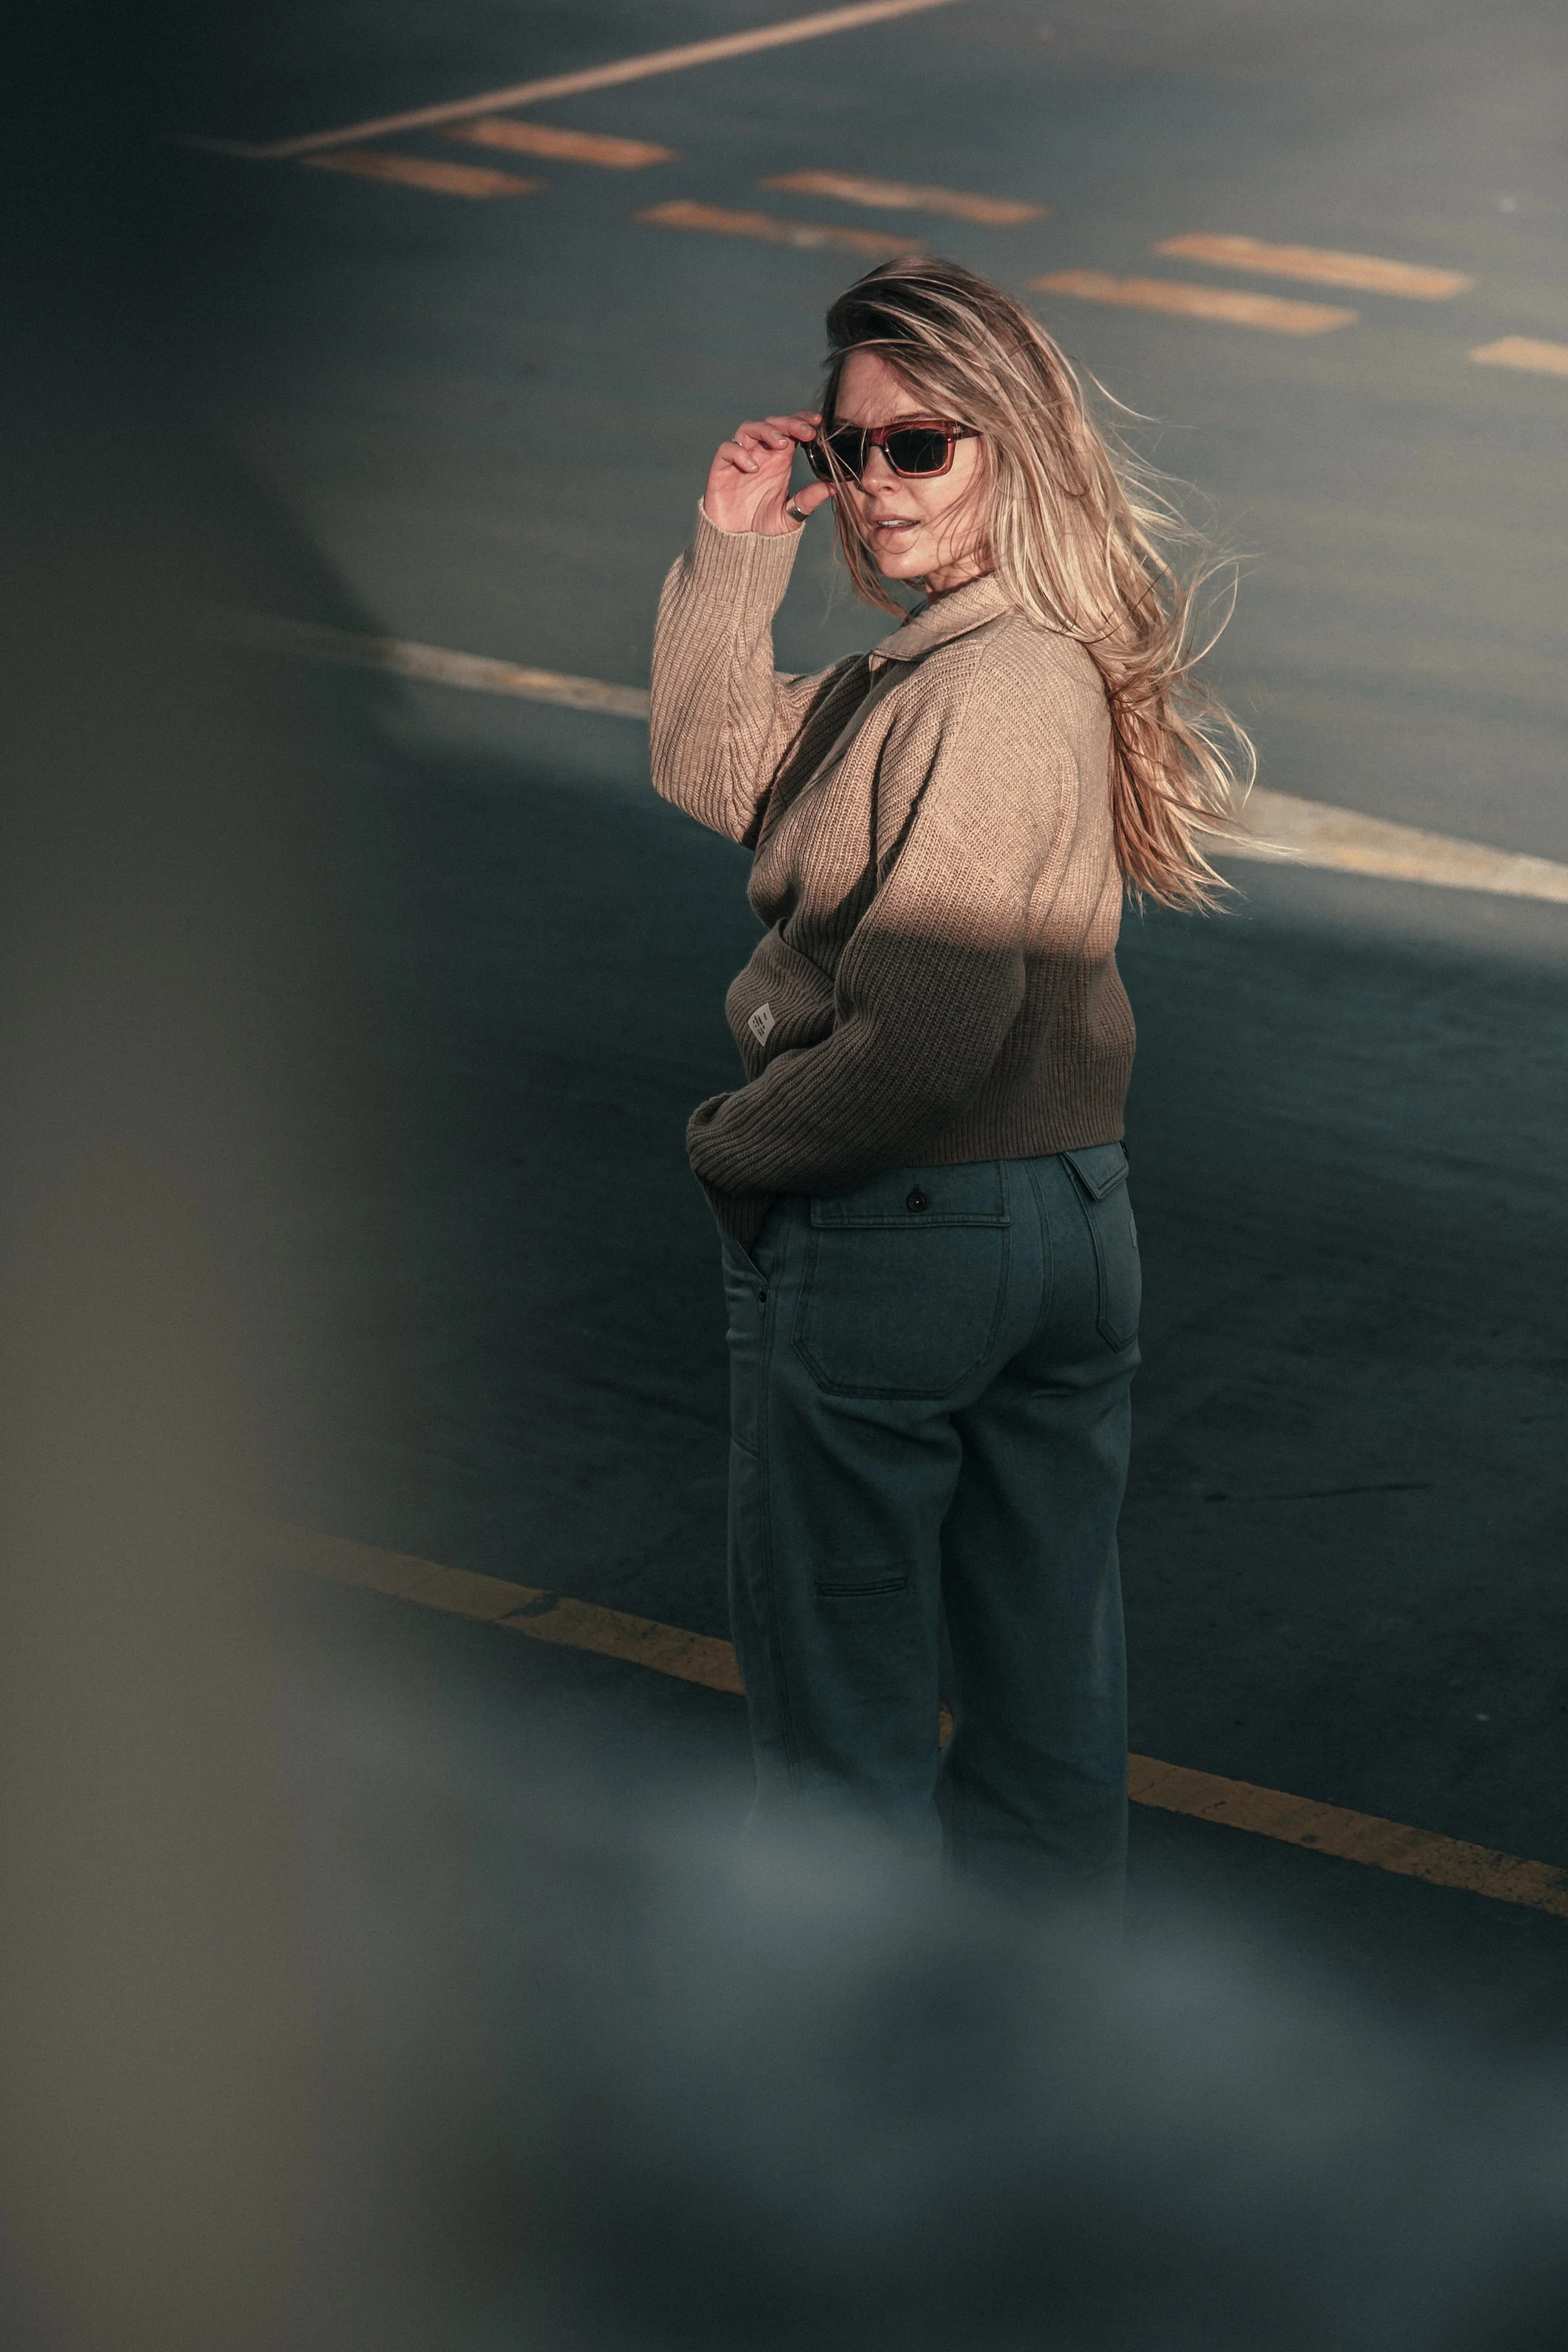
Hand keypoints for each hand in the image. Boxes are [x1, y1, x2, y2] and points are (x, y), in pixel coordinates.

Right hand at [703, 410, 835, 535]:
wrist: (738, 546)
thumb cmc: (764, 529)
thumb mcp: (790, 516)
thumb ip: (808, 501)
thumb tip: (833, 487)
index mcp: (779, 460)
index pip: (789, 430)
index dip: (801, 420)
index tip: (817, 422)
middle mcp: (760, 455)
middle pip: (772, 424)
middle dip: (789, 423)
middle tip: (806, 432)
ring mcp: (740, 460)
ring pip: (749, 429)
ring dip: (766, 431)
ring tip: (781, 445)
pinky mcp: (721, 469)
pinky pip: (727, 450)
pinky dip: (739, 453)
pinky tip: (753, 469)